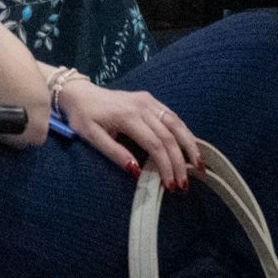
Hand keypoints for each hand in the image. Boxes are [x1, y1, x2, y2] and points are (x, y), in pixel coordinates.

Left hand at [53, 78, 201, 184]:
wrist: (79, 93)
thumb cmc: (83, 117)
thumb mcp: (91, 137)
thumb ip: (114, 153)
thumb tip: (136, 171)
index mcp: (128, 116)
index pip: (155, 144)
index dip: (165, 166)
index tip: (170, 185)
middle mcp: (142, 106)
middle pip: (169, 136)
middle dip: (180, 161)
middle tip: (186, 183)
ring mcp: (148, 100)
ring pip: (176, 123)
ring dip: (189, 145)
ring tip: (198, 165)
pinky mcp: (149, 99)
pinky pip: (172, 116)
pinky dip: (184, 132)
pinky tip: (190, 146)